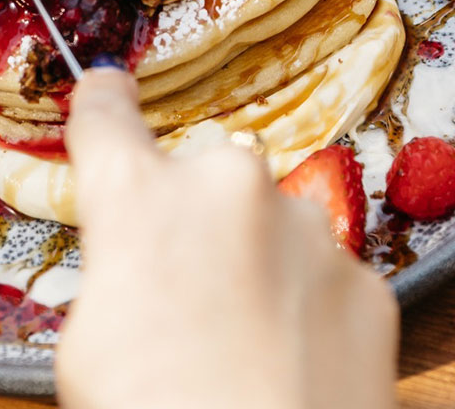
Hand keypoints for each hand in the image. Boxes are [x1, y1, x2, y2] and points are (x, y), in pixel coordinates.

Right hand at [56, 66, 398, 408]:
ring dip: (254, 262)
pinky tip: (292, 363)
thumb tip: (142, 264)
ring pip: (268, 224)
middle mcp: (227, 187)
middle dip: (194, 218)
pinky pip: (322, 274)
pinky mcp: (366, 279)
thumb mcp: (88, 344)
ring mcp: (307, 229)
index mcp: (141, 198)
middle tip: (185, 294)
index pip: (106, 115)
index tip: (107, 91)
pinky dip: (306, 305)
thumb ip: (117, 271)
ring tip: (241, 345)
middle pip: (201, 176)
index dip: (101, 103)